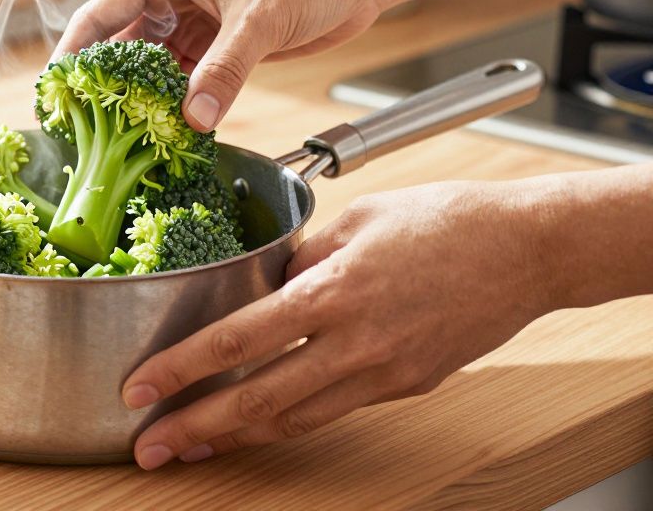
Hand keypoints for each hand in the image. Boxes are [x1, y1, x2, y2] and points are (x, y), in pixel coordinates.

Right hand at [52, 0, 389, 130]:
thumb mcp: (261, 20)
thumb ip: (225, 70)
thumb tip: (194, 119)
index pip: (101, 14)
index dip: (73, 53)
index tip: (55, 91)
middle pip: (120, 47)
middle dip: (105, 86)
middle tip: (85, 128)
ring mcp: (195, 24)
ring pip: (153, 69)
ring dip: (143, 101)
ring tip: (124, 139)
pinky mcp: (219, 46)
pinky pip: (185, 81)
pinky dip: (177, 105)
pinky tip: (169, 132)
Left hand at [119, 179, 566, 469]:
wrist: (526, 249)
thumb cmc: (444, 221)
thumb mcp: (354, 220)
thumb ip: (298, 258)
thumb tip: (258, 282)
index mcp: (333, 291)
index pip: (238, 340)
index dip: (182, 369)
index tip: (140, 388)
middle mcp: (354, 342)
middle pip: (256, 400)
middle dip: (194, 429)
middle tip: (148, 446)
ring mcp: (382, 372)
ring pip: (293, 419)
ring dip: (235, 437)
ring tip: (190, 446)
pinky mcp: (405, 385)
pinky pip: (332, 410)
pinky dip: (287, 421)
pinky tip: (256, 424)